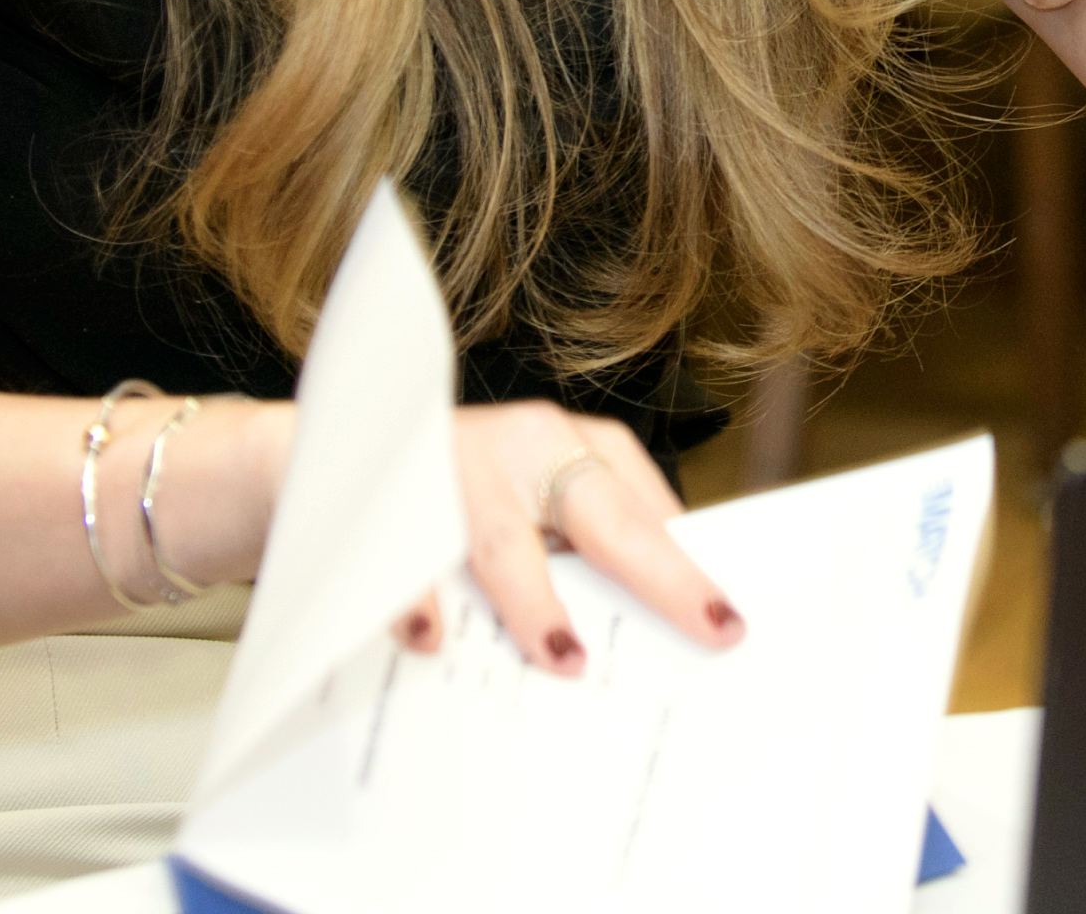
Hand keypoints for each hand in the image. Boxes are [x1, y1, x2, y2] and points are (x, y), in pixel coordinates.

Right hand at [418, 400, 738, 675]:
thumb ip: (586, 539)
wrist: (359, 427)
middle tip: (706, 626)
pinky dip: (418, 597)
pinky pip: (408, 553)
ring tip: (565, 659)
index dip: (686, 569)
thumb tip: (648, 625)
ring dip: (534, 602)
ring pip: (504, 539)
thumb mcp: (540, 491)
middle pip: (601, 516)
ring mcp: (459, 465)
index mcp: (574, 444)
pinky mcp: (392, 493)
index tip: (727, 624)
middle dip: (658, 575)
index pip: (643, 512)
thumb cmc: (471, 482)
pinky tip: (430, 638)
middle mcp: (525, 445)